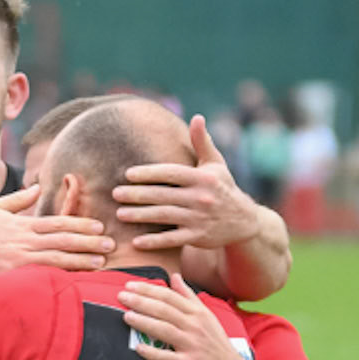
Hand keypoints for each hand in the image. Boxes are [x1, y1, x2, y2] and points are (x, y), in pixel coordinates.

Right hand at [0, 184, 114, 281]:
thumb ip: (18, 199)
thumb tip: (38, 187)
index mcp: (22, 225)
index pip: (58, 224)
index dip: (81, 225)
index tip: (98, 227)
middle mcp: (23, 242)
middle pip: (63, 241)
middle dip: (89, 243)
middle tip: (110, 246)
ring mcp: (18, 261)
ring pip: (56, 260)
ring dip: (81, 262)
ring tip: (100, 264)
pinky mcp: (10, 278)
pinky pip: (39, 279)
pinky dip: (58, 280)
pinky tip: (74, 283)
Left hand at [114, 114, 259, 252]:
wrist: (243, 221)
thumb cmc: (223, 188)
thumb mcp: (216, 164)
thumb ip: (203, 142)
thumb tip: (197, 117)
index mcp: (202, 177)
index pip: (171, 173)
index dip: (149, 173)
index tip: (128, 174)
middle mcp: (200, 197)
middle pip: (163, 194)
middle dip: (137, 194)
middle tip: (115, 193)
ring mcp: (199, 218)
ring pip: (164, 216)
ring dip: (140, 216)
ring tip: (119, 214)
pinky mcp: (198, 237)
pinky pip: (172, 240)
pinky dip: (154, 242)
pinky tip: (136, 242)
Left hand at [116, 273, 251, 359]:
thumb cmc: (215, 344)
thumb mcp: (206, 316)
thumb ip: (188, 296)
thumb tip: (174, 276)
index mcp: (197, 313)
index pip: (169, 296)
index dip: (148, 289)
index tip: (130, 285)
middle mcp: (195, 326)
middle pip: (165, 310)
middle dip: (141, 301)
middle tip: (122, 296)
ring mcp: (193, 344)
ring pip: (165, 329)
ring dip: (144, 322)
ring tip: (126, 316)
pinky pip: (169, 357)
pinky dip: (153, 353)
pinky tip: (139, 348)